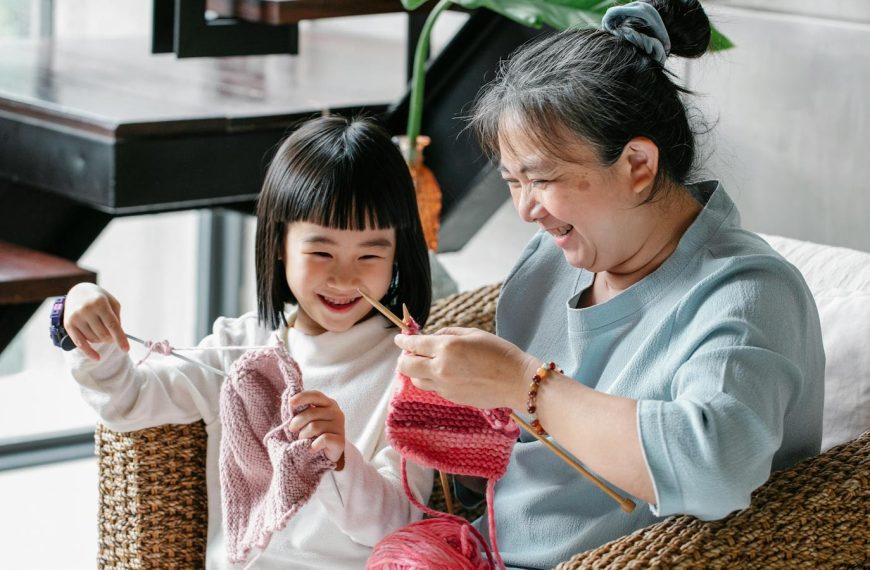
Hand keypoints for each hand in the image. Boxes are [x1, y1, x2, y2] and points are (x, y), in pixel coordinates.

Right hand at [64, 283, 128, 359]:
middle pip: (104, 334)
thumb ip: (117, 319)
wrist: (77, 292)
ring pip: (94, 339)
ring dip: (101, 340)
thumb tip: (117, 337)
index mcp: (100, 303)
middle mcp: (86, 310)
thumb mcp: (112, 303)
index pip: (112, 324)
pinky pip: (80, 344)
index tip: (126, 349)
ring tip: (101, 331)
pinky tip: (97, 357)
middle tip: (113, 336)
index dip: (120, 338)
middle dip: (111, 338)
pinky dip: (89, 352)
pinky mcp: (68, 325)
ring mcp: (76, 318)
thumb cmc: (99, 299)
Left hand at [287, 390, 345, 468]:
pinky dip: (313, 445)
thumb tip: (290, 402)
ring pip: (314, 427)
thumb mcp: (309, 419)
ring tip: (304, 439)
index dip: (302, 397)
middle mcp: (336, 412)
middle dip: (297, 422)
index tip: (291, 403)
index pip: (316, 395)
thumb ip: (303, 410)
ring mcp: (339, 426)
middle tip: (293, 430)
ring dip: (303, 435)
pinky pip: (323, 439)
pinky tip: (312, 448)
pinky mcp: (340, 440)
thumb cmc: (315, 433)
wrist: (329, 453)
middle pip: (311, 413)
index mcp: (328, 403)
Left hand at [393, 327, 537, 409]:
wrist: (517, 382)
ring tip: (425, 364)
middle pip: (406, 366)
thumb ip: (448, 333)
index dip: (403, 340)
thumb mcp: (473, 333)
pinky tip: (443, 373)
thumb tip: (432, 337)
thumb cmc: (500, 353)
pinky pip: (432, 388)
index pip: (414, 345)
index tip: (399, 337)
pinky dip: (431, 380)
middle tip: (409, 353)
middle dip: (403, 358)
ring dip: (416, 371)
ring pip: (416, 380)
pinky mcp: (451, 398)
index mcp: (446, 348)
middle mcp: (441, 368)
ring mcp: (444, 386)